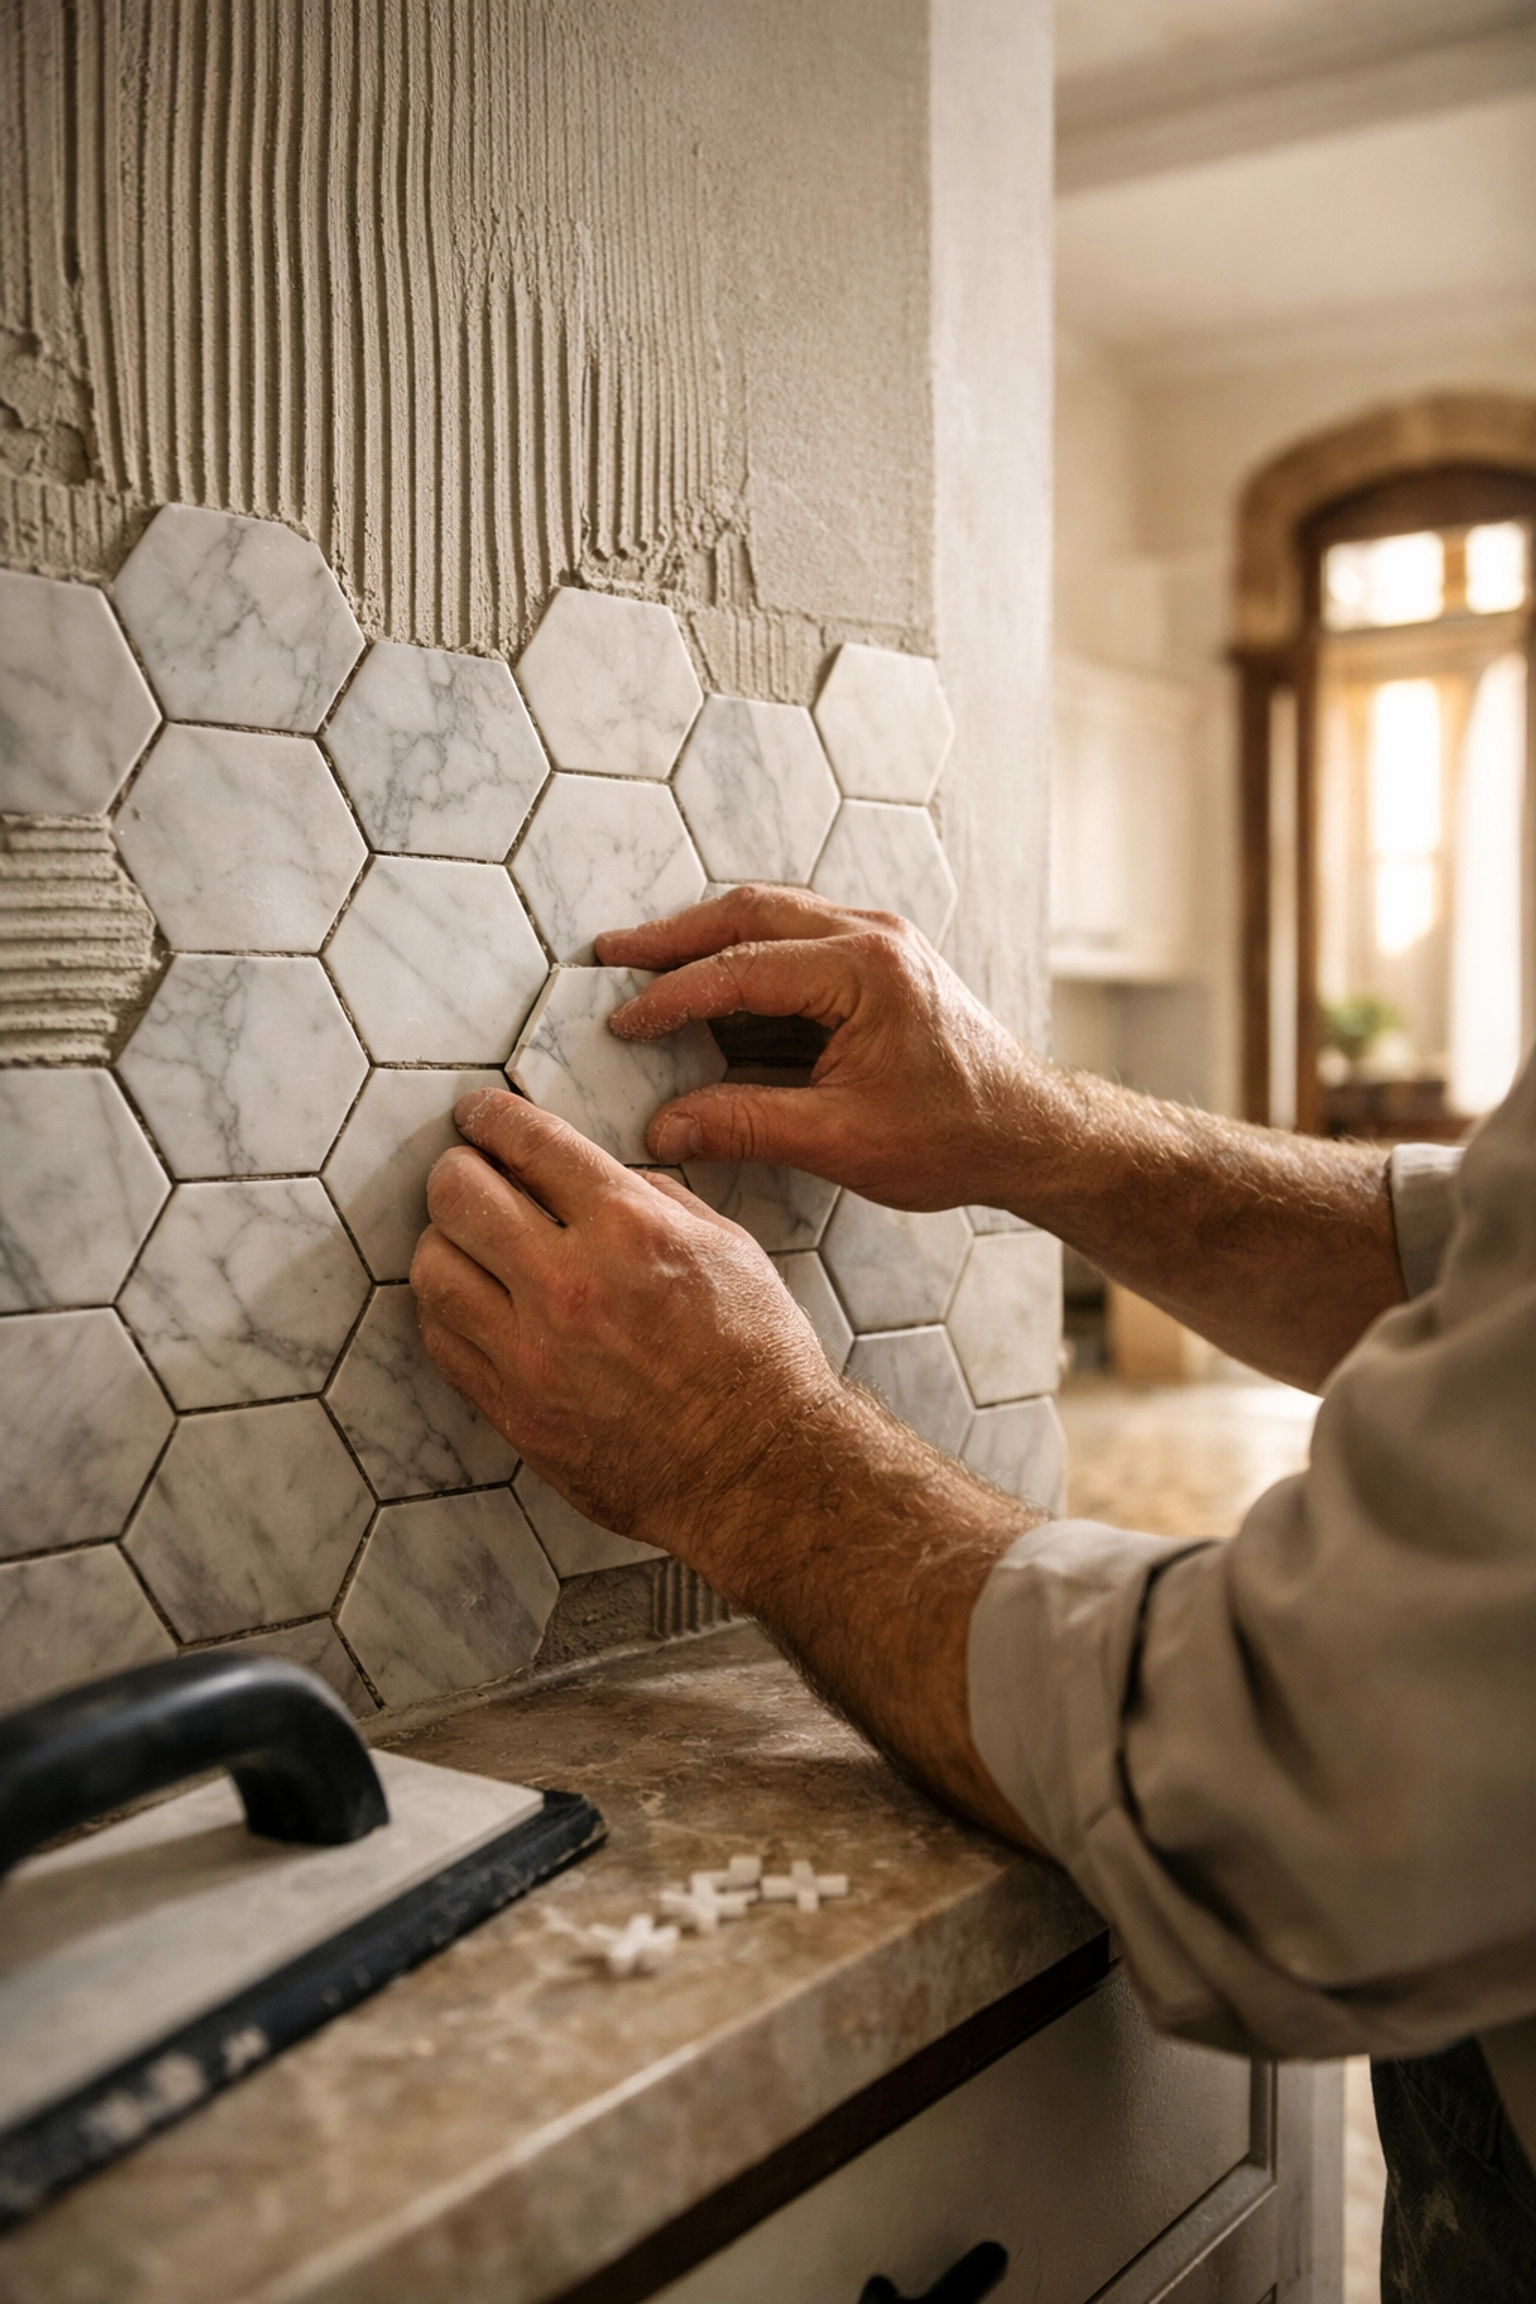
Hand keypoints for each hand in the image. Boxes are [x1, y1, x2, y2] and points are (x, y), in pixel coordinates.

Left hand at [409, 1088, 843, 1550]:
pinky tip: (472, 1302)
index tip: (479, 1115)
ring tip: (465, 1242)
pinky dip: (447, 1310)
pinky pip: (442, 1341)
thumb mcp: (728, 1247)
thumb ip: (655, 1200)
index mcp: (630, 1229)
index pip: (528, 1143)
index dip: (492, 1117)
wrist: (758, 1468)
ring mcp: (533, 1352)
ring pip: (432, 1269)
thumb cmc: (756, 1360)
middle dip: (457, 1170)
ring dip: (443, 1242)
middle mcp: (570, 1284)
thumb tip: (598, 1177)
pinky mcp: (514, 1408)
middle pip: (458, 1195)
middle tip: (466, 1172)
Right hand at [597, 886, 1035, 1210]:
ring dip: (707, 938)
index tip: (622, 1022)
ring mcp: (879, 940)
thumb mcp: (842, 1140)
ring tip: (643, 962)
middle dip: (675, 936)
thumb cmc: (955, 1135)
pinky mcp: (879, 959)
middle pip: (750, 913)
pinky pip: (796, 938)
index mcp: (866, 971)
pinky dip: (744, 955)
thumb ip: (747, 1126)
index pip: (742, 969)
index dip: (672, 996)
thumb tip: (665, 1127)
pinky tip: (710, 985)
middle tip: (611, 956)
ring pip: (772, 916)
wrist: (1030, 1130)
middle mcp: (873, 936)